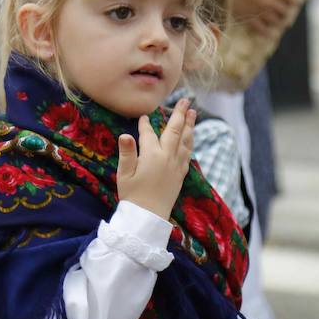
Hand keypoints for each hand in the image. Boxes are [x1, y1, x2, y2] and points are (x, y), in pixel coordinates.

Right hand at [116, 100, 194, 220]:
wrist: (148, 217)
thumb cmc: (132, 196)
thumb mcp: (124, 174)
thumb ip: (127, 153)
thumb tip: (125, 135)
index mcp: (151, 155)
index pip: (149, 134)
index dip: (145, 125)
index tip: (144, 117)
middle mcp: (167, 157)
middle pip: (175, 131)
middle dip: (180, 115)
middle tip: (186, 101)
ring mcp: (176, 165)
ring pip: (185, 141)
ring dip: (190, 125)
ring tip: (193, 113)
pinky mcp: (181, 174)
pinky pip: (188, 153)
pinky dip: (190, 142)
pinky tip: (191, 137)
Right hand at [223, 0, 294, 34]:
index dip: (292, 0)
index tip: (290, 1)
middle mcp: (268, 0)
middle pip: (284, 11)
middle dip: (285, 11)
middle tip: (283, 11)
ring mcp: (259, 10)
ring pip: (275, 21)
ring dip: (278, 21)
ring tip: (277, 20)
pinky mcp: (248, 17)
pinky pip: (261, 29)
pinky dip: (267, 33)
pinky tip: (270, 34)